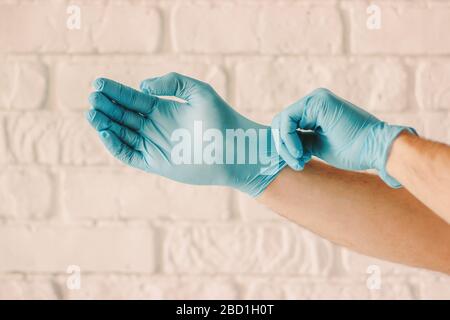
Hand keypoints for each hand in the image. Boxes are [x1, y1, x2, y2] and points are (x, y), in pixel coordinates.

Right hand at [86, 73, 284, 195]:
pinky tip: (106, 132)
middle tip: (92, 97)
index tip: (98, 83)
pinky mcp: (156, 163)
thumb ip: (172, 83)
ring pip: (123, 133)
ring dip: (106, 124)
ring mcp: (154, 145)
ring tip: (92, 112)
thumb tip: (143, 87)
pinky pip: (130, 154)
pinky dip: (116, 145)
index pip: (132, 98)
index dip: (115, 91)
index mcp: (163, 108)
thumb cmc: (221, 119)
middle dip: (107, 106)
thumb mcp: (198, 92)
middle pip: (123, 115)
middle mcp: (155, 126)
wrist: (234, 149)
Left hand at [272, 88, 415, 186]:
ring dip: (285, 146)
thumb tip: (281, 144)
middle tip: (296, 164)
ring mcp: (316, 99)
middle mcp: (314, 101)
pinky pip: (288, 120)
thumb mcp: (318, 145)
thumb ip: (302, 140)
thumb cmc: (353, 151)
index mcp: (315, 110)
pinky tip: (300, 153)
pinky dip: (288, 139)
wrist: (376, 149)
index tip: (298, 163)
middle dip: (283, 147)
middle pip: (282, 122)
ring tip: (299, 161)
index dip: (286, 146)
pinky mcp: (317, 102)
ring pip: (282, 121)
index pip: (287, 125)